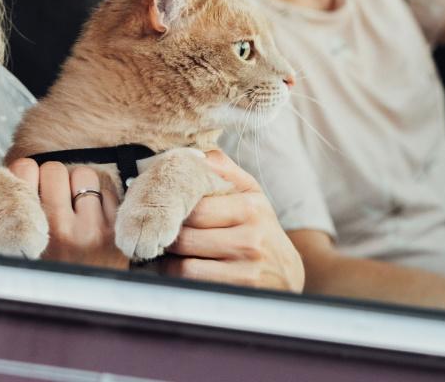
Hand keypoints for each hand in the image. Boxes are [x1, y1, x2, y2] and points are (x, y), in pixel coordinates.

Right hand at [7, 158, 128, 269]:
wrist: (78, 311)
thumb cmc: (43, 274)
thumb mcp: (15, 251)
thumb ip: (16, 213)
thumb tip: (23, 170)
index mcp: (27, 232)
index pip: (24, 169)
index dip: (27, 175)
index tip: (30, 189)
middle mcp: (59, 230)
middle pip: (53, 169)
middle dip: (53, 179)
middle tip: (53, 200)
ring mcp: (91, 231)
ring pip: (83, 175)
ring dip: (78, 186)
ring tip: (73, 209)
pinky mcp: (115, 233)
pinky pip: (106, 190)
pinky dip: (100, 199)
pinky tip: (92, 218)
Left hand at [160, 151, 303, 292]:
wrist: (287, 274)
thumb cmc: (261, 229)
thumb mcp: (251, 195)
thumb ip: (225, 172)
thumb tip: (196, 154)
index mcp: (250, 207)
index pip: (194, 206)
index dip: (172, 208)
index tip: (161, 210)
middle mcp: (251, 237)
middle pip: (185, 235)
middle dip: (166, 234)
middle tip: (158, 232)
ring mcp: (245, 267)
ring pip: (184, 261)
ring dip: (168, 257)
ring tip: (167, 249)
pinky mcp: (238, 290)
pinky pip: (192, 281)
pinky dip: (177, 274)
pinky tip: (177, 267)